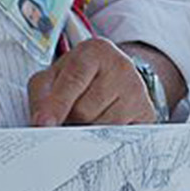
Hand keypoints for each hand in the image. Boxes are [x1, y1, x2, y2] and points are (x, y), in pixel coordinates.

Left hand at [28, 36, 157, 126]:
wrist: (112, 77)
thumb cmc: (77, 78)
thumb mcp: (51, 78)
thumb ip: (41, 98)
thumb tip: (42, 123)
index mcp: (95, 51)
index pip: (73, 81)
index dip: (57, 105)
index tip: (44, 124)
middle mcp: (121, 67)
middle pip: (85, 111)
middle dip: (72, 119)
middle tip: (71, 112)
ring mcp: (138, 91)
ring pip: (103, 128)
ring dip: (89, 131)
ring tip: (88, 118)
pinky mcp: (148, 114)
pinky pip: (121, 138)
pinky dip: (107, 139)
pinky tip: (104, 126)